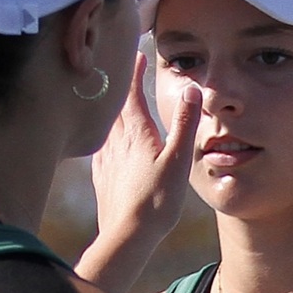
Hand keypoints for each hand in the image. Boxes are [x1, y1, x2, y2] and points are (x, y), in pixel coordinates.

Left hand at [91, 59, 201, 250]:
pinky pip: (100, 149)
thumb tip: (192, 89)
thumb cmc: (157, 201)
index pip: (132, 93)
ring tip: (115, 103)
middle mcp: (116, 143)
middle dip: (120, 87)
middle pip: (115, 107)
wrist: (127, 236)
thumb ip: (185, 124)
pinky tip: (106, 143)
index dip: (135, 72)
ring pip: (105, 127)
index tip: (138, 55)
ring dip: (110, 111)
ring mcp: (106, 161)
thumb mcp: (178, 160)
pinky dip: (104, 137)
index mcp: (136, 134)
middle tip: (124, 72)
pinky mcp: (101, 179)